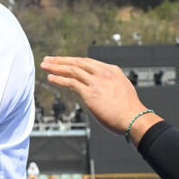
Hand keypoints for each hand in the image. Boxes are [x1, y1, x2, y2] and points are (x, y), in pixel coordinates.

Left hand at [41, 57, 157, 136]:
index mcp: (112, 71)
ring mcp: (96, 82)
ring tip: (44, 66)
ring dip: (56, 67)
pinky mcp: (90, 93)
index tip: (62, 61)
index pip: (88, 62)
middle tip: (48, 59)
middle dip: (61, 60)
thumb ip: (110, 85)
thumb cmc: (129, 110)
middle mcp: (104, 73)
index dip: (72, 60)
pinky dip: (59, 79)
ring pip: (72, 70)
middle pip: (78, 62)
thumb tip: (100, 88)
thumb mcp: (122, 89)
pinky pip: (70, 83)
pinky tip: (51, 78)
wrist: (134, 119)